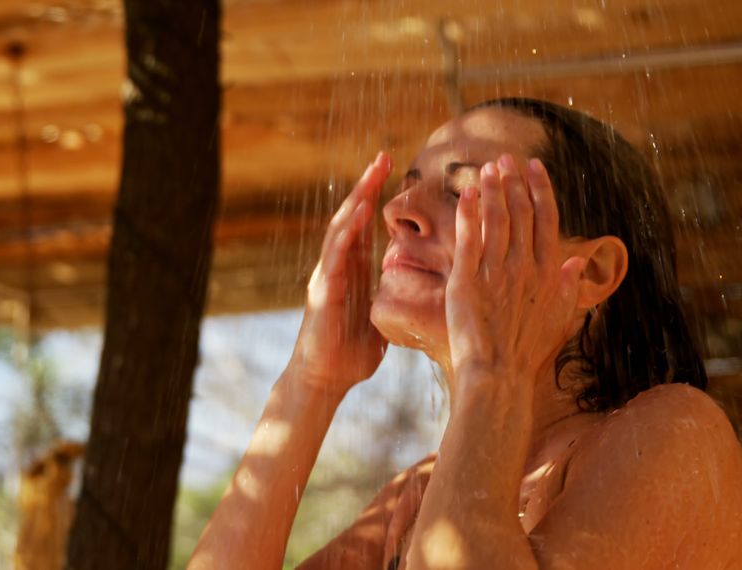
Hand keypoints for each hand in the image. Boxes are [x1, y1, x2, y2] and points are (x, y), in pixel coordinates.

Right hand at [288, 151, 391, 394]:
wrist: (323, 380)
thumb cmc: (350, 355)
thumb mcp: (380, 318)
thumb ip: (392, 298)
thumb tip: (418, 291)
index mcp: (352, 270)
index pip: (365, 225)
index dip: (378, 197)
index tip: (394, 170)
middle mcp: (337, 266)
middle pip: (352, 217)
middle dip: (367, 186)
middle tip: (385, 156)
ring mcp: (327, 276)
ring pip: (340, 229)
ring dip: (356, 200)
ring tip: (371, 175)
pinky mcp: (322, 291)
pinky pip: (335, 255)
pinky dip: (346, 232)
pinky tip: (358, 213)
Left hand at [445, 154, 586, 395]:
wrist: (497, 374)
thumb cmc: (527, 352)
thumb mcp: (559, 318)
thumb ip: (569, 286)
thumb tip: (579, 260)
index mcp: (548, 272)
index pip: (546, 219)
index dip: (540, 189)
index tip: (535, 167)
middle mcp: (524, 267)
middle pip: (520, 212)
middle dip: (513, 181)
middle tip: (505, 158)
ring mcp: (496, 272)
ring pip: (495, 219)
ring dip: (491, 190)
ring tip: (486, 168)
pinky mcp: (467, 280)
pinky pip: (468, 239)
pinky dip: (468, 213)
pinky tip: (465, 193)